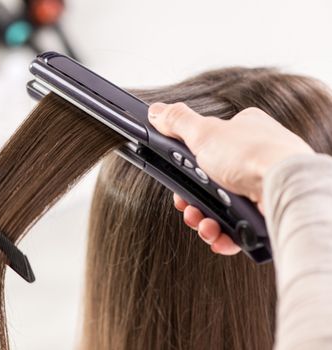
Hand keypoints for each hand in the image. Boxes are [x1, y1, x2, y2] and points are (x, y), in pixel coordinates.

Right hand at [148, 102, 313, 253]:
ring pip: (221, 208)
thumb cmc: (251, 155)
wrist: (285, 189)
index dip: (186, 166)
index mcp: (242, 132)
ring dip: (204, 220)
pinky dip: (223, 234)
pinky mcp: (265, 214)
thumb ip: (177, 121)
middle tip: (186, 207)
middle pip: (209, 183)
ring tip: (203, 224)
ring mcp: (260, 187)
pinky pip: (237, 228)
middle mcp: (253, 158)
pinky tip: (218, 235)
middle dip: (192, 200)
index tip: (176, 179)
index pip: (206, 148)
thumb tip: (157, 112)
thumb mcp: (204, 132)